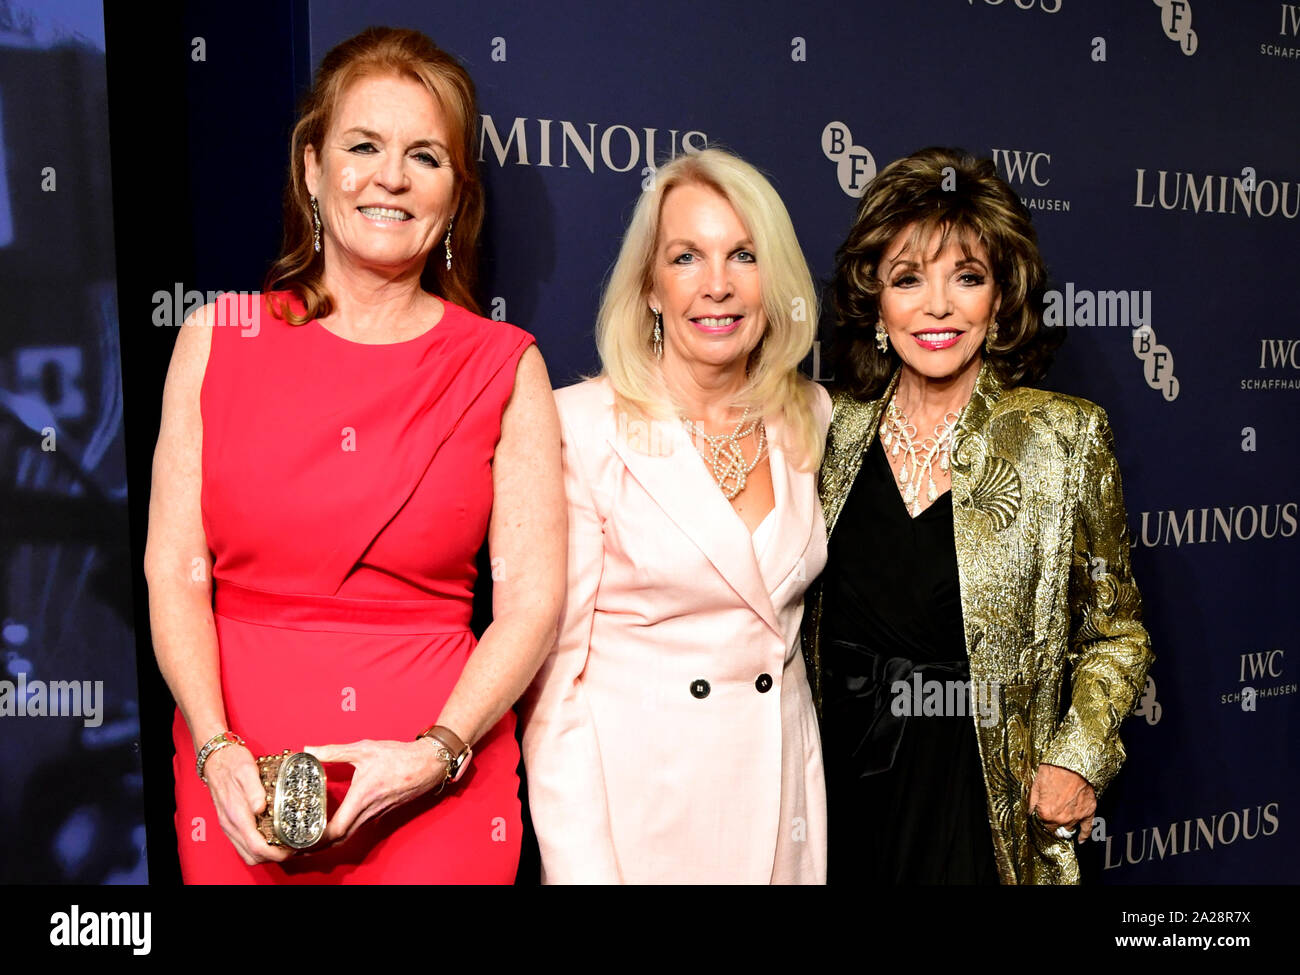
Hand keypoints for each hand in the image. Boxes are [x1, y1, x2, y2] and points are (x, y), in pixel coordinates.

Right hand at [201, 743, 292, 865]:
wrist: (215, 758)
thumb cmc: (232, 762)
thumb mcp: (247, 770)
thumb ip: (254, 789)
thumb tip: (260, 808)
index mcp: (236, 814)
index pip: (255, 846)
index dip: (274, 854)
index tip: (290, 851)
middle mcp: (231, 824)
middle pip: (251, 855)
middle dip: (272, 857)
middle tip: (292, 849)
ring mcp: (228, 825)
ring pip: (246, 852)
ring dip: (264, 854)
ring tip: (284, 845)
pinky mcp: (229, 822)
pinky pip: (242, 843)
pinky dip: (256, 847)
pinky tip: (270, 837)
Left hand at [303, 739, 448, 846]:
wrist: (427, 764)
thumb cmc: (398, 757)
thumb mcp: (364, 749)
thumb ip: (334, 751)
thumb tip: (310, 749)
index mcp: (362, 797)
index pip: (337, 829)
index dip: (319, 838)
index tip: (303, 837)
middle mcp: (369, 811)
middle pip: (340, 839)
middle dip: (319, 845)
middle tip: (299, 843)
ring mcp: (376, 815)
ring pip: (349, 835)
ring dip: (330, 840)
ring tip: (311, 836)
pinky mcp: (380, 814)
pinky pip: (358, 828)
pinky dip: (343, 831)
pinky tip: (333, 825)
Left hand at [1029, 763, 1096, 843]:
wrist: (1073, 763)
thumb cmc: (1053, 771)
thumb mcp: (1036, 785)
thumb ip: (1032, 802)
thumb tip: (1029, 813)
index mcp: (1046, 814)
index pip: (1042, 825)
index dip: (1042, 820)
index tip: (1042, 817)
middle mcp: (1061, 819)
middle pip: (1055, 829)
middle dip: (1053, 824)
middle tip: (1052, 818)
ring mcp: (1076, 817)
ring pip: (1069, 829)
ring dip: (1065, 827)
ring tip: (1063, 824)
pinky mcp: (1088, 812)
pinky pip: (1087, 829)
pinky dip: (1084, 836)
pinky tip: (1081, 840)